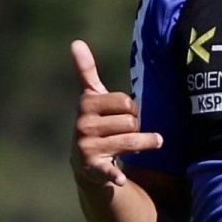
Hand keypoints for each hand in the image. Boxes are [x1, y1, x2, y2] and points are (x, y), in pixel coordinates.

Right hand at [70, 39, 161, 187]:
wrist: (86, 162)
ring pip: (132, 140)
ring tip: (146, 145)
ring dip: (144, 143)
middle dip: (135, 127)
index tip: (122, 114)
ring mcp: (86, 147)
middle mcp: (82, 125)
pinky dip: (115, 175)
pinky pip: (109, 169)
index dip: (131, 109)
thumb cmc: (96, 123)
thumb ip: (86, 71)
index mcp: (85, 104)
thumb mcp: (92, 97)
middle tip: (125, 132)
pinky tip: (121, 179)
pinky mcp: (92, 168)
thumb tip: (76, 42)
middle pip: (131, 121)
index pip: (127, 101)